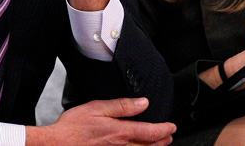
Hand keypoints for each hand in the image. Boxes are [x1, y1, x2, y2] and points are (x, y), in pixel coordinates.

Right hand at [25, 98, 175, 145]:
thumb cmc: (72, 128)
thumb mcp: (97, 108)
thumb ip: (122, 106)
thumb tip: (143, 103)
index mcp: (120, 132)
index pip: (149, 132)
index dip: (164, 130)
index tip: (172, 127)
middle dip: (161, 141)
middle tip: (169, 136)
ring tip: (159, 144)